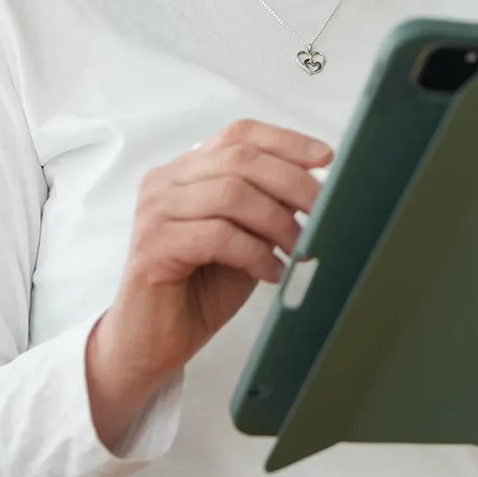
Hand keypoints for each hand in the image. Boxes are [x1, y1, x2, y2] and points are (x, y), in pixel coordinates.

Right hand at [86, 119, 328, 451]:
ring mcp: (154, 212)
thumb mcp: (244, 238)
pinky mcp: (153, 247)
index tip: (326, 158)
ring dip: (277, 222)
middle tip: (325, 213)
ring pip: (231, 193)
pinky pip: (216, 235)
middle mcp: (165, 182)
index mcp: (185, 171)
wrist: (151, 342)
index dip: (286, 141)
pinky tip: (270, 272)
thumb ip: (268, 208)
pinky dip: (254, 253)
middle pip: (240, 159)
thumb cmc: (199, 290)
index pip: (238, 134)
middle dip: (293, 183)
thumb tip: (317, 187)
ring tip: (297, 250)